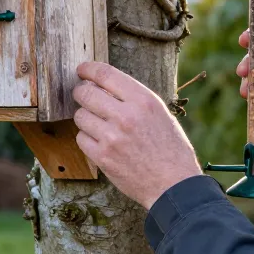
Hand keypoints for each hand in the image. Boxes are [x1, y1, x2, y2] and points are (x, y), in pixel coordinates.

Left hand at [72, 62, 201, 208]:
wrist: (173, 185)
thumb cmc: (169, 148)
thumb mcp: (159, 113)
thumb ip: (133, 98)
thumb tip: (102, 84)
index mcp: (143, 100)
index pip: (105, 74)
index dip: (88, 69)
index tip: (82, 70)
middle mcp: (126, 116)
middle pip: (85, 93)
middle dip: (81, 92)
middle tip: (83, 96)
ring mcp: (112, 137)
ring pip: (80, 116)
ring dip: (85, 117)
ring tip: (98, 124)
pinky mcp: (103, 157)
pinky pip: (80, 138)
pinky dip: (86, 138)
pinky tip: (99, 141)